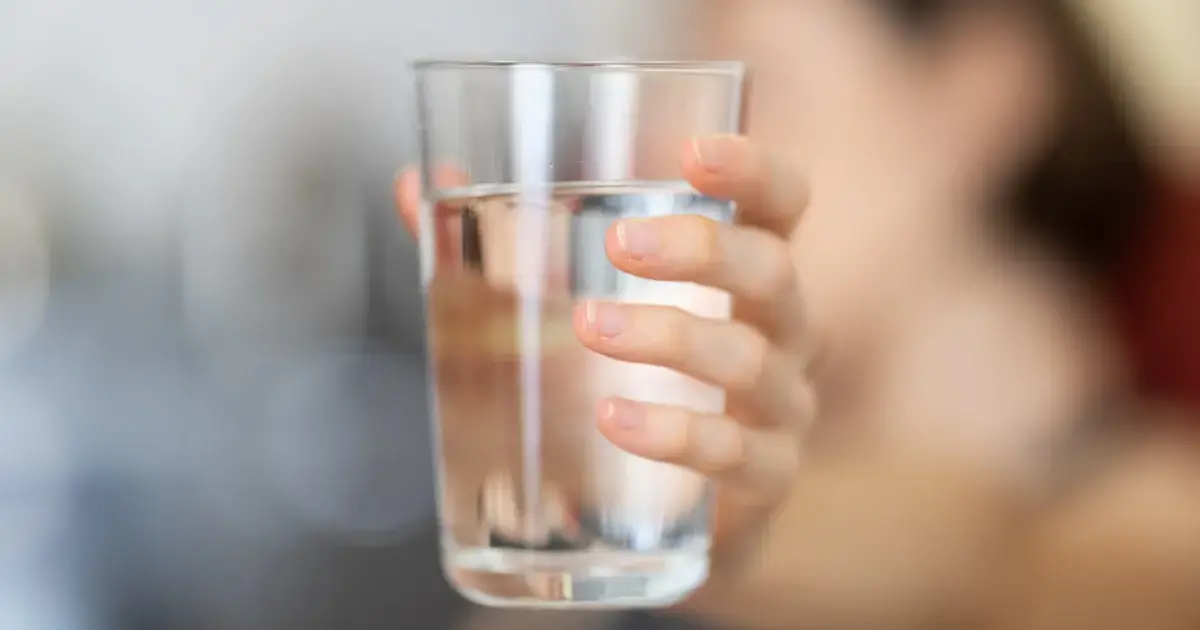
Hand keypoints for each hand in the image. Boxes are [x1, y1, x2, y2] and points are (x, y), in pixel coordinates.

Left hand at [395, 134, 815, 577]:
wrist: (666, 518)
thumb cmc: (629, 382)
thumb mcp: (572, 304)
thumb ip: (499, 244)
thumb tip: (414, 186)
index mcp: (744, 273)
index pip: (782, 203)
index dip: (753, 169)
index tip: (690, 152)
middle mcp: (781, 332)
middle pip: (772, 271)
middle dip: (700, 249)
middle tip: (618, 244)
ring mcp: (781, 408)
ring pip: (748, 360)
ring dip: (669, 337)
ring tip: (590, 327)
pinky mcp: (765, 480)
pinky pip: (737, 454)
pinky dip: (676, 434)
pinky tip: (615, 419)